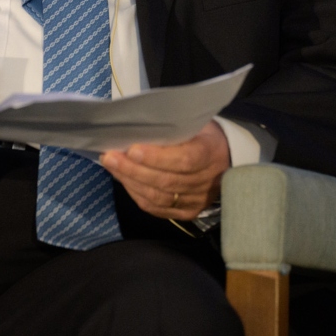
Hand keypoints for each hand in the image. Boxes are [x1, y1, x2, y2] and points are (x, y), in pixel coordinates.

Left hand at [99, 121, 230, 220]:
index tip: (132, 149)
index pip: (184, 160)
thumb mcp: (195, 123)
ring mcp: (197, 200)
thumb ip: (172, 128)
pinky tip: (124, 181)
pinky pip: (158, 208)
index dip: (157, 158)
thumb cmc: (203, 134)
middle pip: (166, 181)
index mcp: (210, 153)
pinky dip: (137, 195)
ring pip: (159, 197)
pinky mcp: (188, 212)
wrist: (226, 158)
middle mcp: (206, 182)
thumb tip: (136, 128)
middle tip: (109, 157)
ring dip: (131, 182)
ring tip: (111, 167)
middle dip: (133, 169)